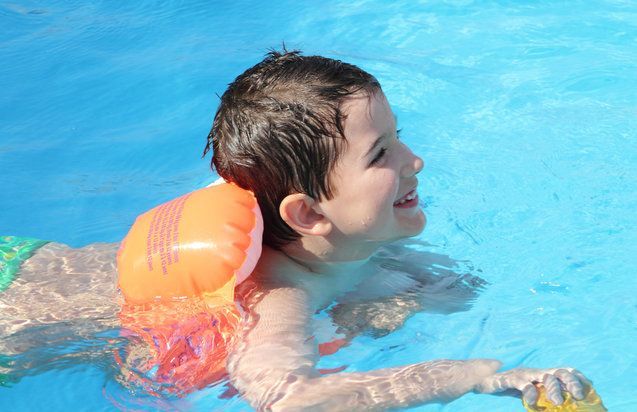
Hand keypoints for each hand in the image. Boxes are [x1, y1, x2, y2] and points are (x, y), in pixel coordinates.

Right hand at [474, 367, 590, 405]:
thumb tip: (560, 408)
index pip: (566, 372)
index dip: (579, 378)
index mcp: (543, 375)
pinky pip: (523, 384)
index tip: (589, 388)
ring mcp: (524, 374)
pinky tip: (531, 403)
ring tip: (557, 403)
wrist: (481, 378)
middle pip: (560, 372)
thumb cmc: (508, 387)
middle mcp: (537, 372)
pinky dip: (529, 393)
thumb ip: (543, 398)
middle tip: (578, 396)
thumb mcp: (530, 392)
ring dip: (554, 389)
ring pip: (545, 376)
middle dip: (572, 382)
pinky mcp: (511, 378)